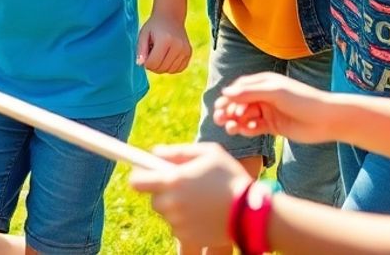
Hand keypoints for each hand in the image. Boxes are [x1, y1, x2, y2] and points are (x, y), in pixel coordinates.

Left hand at [129, 143, 249, 249]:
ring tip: (199, 202)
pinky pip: (179, 229)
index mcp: (173, 181)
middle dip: (164, 194)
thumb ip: (178, 151)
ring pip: (168, 215)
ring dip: (176, 209)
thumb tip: (155, 153)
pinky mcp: (189, 238)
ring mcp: (179, 223)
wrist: (252, 213)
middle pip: (154, 200)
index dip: (139, 178)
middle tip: (182, 189)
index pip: (137, 182)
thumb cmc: (231, 177)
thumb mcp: (208, 153)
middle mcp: (172, 204)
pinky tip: (204, 215)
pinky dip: (187, 223)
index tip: (143, 176)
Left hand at [136, 12, 191, 72]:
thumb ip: (140, 50)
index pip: (153, 63)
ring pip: (170, 71)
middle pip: (162, 69)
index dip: (146, 63)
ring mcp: (185, 50)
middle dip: (153, 66)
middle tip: (152, 53)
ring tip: (160, 53)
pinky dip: (171, 67)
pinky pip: (179, 69)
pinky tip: (167, 56)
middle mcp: (178, 45)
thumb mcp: (143, 34)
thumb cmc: (154, 26)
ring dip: (162, 66)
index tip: (145, 55)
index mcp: (165, 40)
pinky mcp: (189, 53)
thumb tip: (140, 64)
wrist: (170, 16)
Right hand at [212, 71, 335, 143]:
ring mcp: (268, 111)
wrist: (328, 119)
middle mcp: (264, 96)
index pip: (239, 89)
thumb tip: (225, 92)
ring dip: (235, 121)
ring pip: (245, 116)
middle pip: (239, 103)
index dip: (228, 97)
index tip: (220, 107)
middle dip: (228, 111)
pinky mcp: (273, 126)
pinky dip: (247, 129)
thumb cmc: (302, 100)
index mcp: (263, 83)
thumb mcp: (274, 92)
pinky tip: (244, 131)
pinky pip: (255, 127)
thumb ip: (249, 92)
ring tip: (229, 128)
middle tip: (219, 119)